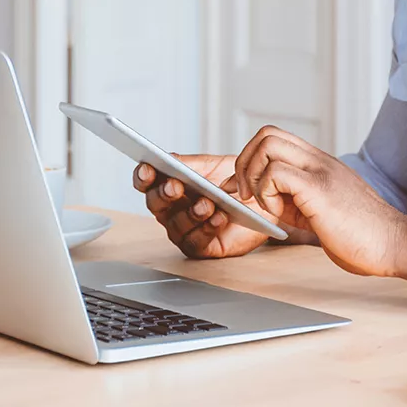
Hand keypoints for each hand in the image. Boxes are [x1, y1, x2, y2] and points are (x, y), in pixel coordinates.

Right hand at [136, 155, 282, 258]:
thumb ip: (188, 164)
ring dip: (190, 213)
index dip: (143, 176)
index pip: (147, 182)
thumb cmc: (234, 182)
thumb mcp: (211, 166)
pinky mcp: (202, 247)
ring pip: (176, 225)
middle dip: (164, 194)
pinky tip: (219, 216)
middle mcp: (172, 210)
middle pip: (156, 204)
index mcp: (169, 186)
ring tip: (207, 203)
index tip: (148, 168)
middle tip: (175, 186)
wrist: (263, 200)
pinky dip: (207, 228)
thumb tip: (169, 159)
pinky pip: (197, 241)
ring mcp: (184, 230)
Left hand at [236, 126, 406, 276]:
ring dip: (253, 176)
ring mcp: (320, 171)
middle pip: (266, 134)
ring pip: (267, 145)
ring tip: (264, 204)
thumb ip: (295, 200)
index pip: (276, 138)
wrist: (395, 244)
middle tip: (245, 195)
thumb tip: (264, 201)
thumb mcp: (321, 210)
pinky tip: (279, 214)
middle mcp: (319, 160)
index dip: (252, 161)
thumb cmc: (362, 235)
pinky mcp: (319, 188)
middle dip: (244, 164)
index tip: (246, 190)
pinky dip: (265, 193)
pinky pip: (275, 172)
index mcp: (319, 164)